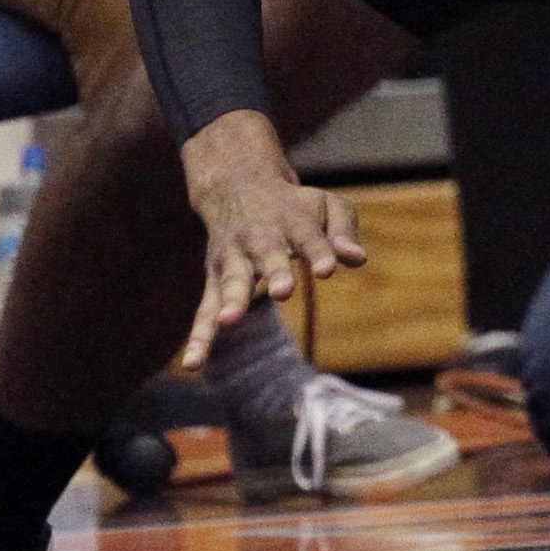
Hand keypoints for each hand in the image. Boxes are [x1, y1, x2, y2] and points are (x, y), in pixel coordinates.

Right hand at [177, 108, 363, 369]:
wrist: (237, 186)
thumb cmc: (293, 206)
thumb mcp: (327, 205)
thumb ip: (343, 230)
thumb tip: (357, 259)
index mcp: (292, 221)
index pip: (309, 238)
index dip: (319, 253)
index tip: (327, 270)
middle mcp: (259, 239)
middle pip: (267, 256)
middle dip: (274, 272)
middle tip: (283, 291)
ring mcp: (233, 260)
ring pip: (231, 282)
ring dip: (231, 301)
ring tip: (229, 322)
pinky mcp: (215, 281)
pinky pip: (205, 310)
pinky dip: (199, 336)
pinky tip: (192, 364)